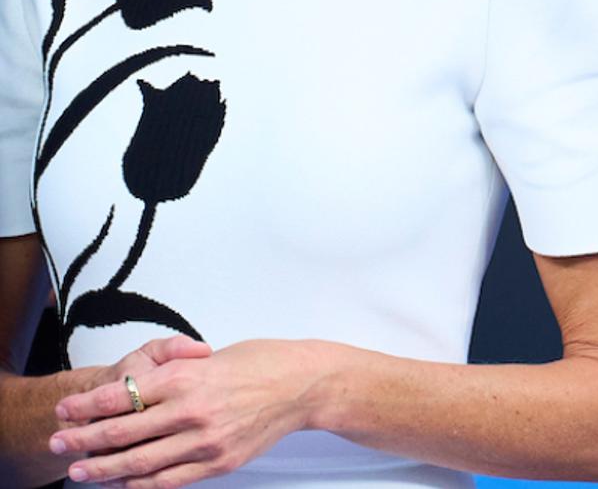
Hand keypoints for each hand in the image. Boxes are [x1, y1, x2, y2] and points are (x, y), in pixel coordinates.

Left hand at [49, 339, 315, 487]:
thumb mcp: (215, 356)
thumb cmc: (264, 361)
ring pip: (140, 462)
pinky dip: (141, 484)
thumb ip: (179, 372)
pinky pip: (169, 480)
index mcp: (188, 375)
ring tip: (80, 473)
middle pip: (123, 432)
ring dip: (105, 470)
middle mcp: (191, 410)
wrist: (304, 385)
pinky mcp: (218, 463)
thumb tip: (147, 387)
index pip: (124, 394)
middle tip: (59, 445)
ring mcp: (204, 441)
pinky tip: (124, 484)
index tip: (66, 409)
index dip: (88, 405)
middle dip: (84, 440)